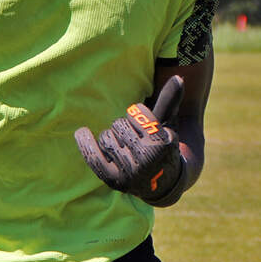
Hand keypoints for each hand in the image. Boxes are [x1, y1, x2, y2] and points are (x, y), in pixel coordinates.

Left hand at [75, 76, 185, 206]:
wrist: (162, 183)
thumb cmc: (163, 146)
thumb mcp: (169, 124)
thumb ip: (170, 101)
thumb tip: (178, 77)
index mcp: (163, 143)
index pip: (137, 114)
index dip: (137, 113)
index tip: (141, 120)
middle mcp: (147, 160)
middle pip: (120, 125)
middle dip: (124, 126)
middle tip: (132, 136)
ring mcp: (130, 172)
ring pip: (107, 138)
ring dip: (112, 136)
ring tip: (123, 145)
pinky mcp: (114, 181)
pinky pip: (93, 157)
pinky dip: (85, 143)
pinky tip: (82, 132)